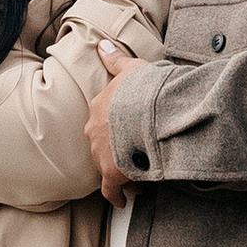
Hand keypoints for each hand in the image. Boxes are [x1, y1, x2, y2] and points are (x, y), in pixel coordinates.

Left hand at [84, 39, 134, 205]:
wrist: (151, 113)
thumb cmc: (145, 89)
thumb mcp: (131, 68)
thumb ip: (115, 58)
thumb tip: (100, 44)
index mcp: (99, 108)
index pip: (102, 121)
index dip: (116, 129)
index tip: (128, 135)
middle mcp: (95, 132)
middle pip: (102, 145)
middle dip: (116, 152)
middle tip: (133, 157)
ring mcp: (102, 154)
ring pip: (106, 167)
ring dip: (120, 173)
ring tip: (137, 180)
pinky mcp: (113, 174)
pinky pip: (112, 190)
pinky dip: (117, 196)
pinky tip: (124, 202)